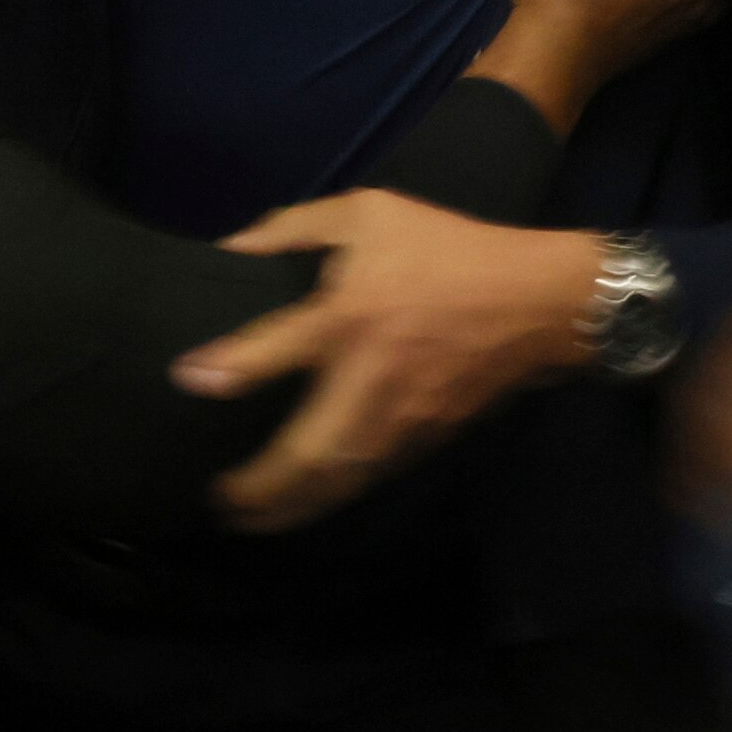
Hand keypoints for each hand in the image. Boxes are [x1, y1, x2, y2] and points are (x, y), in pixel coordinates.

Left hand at [180, 193, 604, 529]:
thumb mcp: (370, 213)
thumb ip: (295, 226)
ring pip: (341, 478)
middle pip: (309, 450)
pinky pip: (371, 476)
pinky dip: (334, 496)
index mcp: (350, 315)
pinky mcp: (427, 436)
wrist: (543, 301)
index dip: (230, 369)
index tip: (188, 381)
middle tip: (219, 501)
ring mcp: (402, 415)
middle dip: (262, 486)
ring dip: (294, 505)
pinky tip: (307, 502)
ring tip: (250, 519)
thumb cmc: (449, 250)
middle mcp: (370, 376)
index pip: (278, 348)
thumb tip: (233, 246)